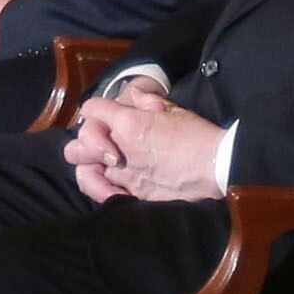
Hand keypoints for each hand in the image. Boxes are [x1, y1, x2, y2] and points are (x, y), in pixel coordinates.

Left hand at [70, 88, 226, 203]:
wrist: (216, 166)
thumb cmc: (198, 134)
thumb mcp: (173, 109)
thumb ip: (147, 101)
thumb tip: (134, 97)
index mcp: (128, 124)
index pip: (92, 109)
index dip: (96, 108)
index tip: (104, 112)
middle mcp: (120, 151)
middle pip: (76, 146)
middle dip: (84, 141)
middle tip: (100, 142)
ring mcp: (125, 177)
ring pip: (86, 173)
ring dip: (91, 166)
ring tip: (102, 164)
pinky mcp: (135, 195)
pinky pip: (106, 194)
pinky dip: (103, 188)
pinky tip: (110, 184)